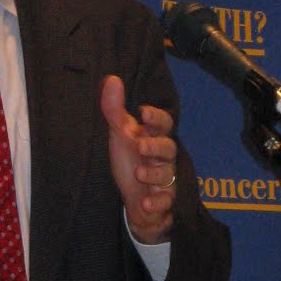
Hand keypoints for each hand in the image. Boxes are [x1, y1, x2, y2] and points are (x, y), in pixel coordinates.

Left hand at [100, 74, 177, 244]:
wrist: (134, 200)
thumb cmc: (129, 162)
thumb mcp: (119, 136)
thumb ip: (115, 110)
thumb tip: (111, 78)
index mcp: (153, 138)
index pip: (164, 124)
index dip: (157, 118)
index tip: (143, 112)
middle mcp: (162, 158)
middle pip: (169, 148)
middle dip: (156, 146)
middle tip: (140, 145)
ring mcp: (165, 180)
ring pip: (168, 174)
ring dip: (153, 173)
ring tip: (138, 173)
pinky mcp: (163, 201)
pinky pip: (165, 202)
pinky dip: (156, 202)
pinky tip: (144, 202)